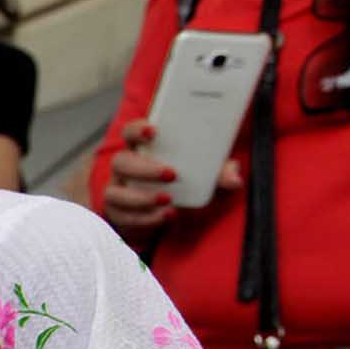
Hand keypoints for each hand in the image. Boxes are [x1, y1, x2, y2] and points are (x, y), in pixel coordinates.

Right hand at [99, 119, 242, 239]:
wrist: (165, 211)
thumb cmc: (183, 182)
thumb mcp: (204, 174)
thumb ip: (219, 173)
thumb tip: (234, 179)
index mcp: (141, 149)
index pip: (130, 132)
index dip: (138, 130)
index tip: (154, 131)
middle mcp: (124, 168)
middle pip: (121, 162)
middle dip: (145, 168)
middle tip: (171, 174)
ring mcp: (118, 191)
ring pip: (115, 193)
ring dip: (141, 197)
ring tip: (167, 199)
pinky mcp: (118, 214)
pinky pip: (122, 217)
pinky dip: (144, 218)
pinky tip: (165, 216)